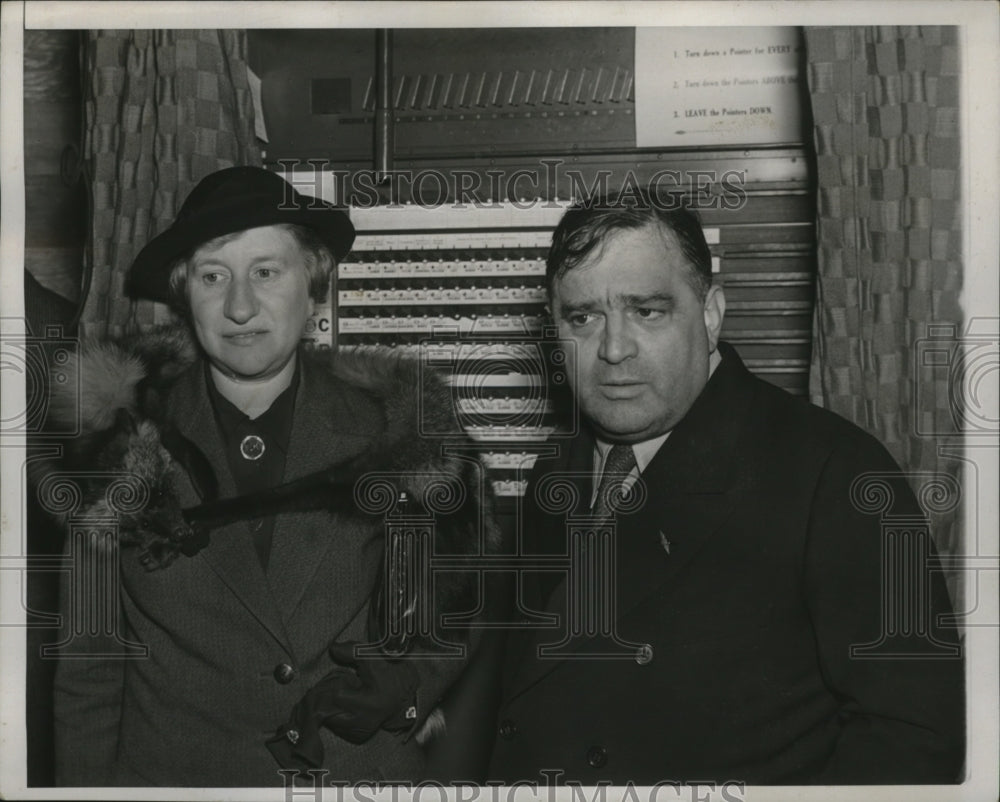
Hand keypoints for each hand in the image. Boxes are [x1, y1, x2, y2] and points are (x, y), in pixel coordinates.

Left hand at [266, 642, 418, 769]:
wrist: (410, 697)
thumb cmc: (392, 674)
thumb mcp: (374, 658)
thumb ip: (353, 651)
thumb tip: (332, 648)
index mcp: (362, 702)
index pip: (328, 697)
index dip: (324, 686)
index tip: (327, 680)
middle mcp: (358, 722)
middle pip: (323, 709)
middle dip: (323, 695)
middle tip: (334, 684)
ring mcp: (357, 732)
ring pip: (327, 717)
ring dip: (327, 705)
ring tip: (342, 692)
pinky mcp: (357, 736)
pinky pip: (335, 724)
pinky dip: (334, 714)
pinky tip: (344, 704)